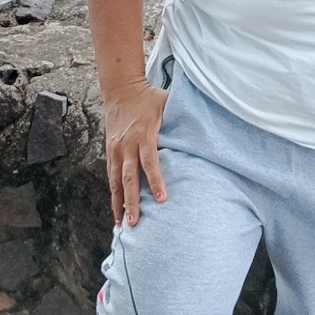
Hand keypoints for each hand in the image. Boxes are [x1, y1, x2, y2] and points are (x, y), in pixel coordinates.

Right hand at [104, 81, 169, 227]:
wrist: (121, 90)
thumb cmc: (149, 97)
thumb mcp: (167, 102)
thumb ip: (181, 116)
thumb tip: (204, 126)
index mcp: (144, 134)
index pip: (150, 161)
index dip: (155, 180)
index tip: (161, 199)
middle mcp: (127, 145)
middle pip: (129, 177)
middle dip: (132, 200)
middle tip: (136, 222)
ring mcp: (116, 149)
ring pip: (116, 180)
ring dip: (119, 203)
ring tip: (123, 224)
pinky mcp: (110, 152)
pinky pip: (111, 176)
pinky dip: (113, 194)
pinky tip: (116, 210)